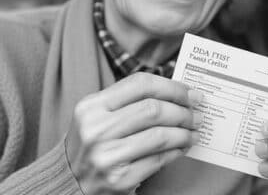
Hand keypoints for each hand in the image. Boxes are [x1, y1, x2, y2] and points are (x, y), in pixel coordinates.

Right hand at [67, 72, 203, 193]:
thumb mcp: (99, 115)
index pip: (141, 84)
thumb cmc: (92, 143)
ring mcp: (107, 156)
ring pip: (160, 135)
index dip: (172, 87)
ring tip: (193, 131)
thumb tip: (178, 92)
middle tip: (198, 114)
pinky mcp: (120, 179)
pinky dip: (177, 151)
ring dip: (185, 132)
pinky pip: (159, 160)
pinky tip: (182, 147)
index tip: (191, 93)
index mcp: (92, 106)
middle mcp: (96, 130)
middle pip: (154, 109)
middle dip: (183, 110)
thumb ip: (131, 101)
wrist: (69, 182)